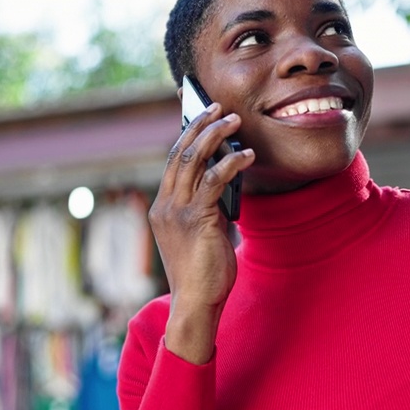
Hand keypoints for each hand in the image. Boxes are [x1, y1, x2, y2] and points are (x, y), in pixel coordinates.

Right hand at [148, 104, 253, 362]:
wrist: (196, 302)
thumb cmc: (203, 270)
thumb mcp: (201, 231)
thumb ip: (207, 206)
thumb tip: (226, 176)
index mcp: (162, 208)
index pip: (172, 162)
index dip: (187, 135)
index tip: (202, 116)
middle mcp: (164, 205)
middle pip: (179, 153)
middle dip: (199, 125)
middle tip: (219, 107)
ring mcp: (177, 212)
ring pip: (192, 160)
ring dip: (214, 136)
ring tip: (234, 121)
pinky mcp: (196, 220)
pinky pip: (214, 181)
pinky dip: (231, 163)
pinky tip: (247, 156)